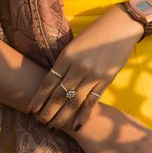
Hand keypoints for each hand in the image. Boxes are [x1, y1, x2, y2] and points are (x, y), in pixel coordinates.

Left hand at [28, 8, 141, 129]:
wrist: (121, 26)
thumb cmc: (94, 33)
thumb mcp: (74, 44)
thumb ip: (64, 62)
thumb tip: (51, 83)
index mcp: (67, 56)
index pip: (48, 83)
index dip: (38, 98)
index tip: (31, 110)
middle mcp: (78, 67)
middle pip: (59, 95)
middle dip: (47, 112)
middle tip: (40, 122)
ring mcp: (93, 75)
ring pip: (74, 102)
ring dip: (62, 116)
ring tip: (53, 126)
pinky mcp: (107, 79)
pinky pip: (93, 101)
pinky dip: (84, 115)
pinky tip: (76, 126)